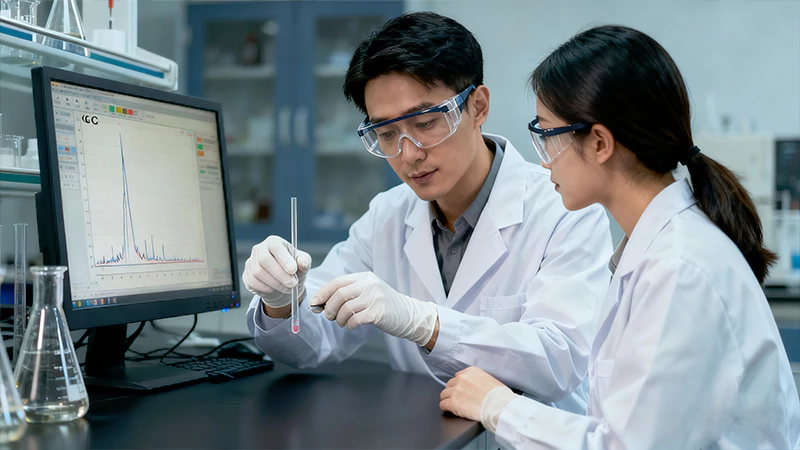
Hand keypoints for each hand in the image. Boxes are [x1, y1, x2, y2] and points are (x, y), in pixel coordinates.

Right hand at [242, 236, 311, 307]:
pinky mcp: (247, 274)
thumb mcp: (303, 264)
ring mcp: (251, 261)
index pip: (276, 247)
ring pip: (258, 272)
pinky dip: (266, 288)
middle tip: (293, 284)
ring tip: (287, 287)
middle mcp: (260, 249)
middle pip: (264, 260)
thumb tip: (302, 263)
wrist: (283, 283)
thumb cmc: (293, 269)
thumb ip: (304, 262)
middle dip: (280, 274)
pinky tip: (275, 288)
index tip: (293, 270)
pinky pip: (253, 282)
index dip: (284, 259)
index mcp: (274, 242)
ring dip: (275, 283)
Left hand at [310, 272, 437, 345]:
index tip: (314, 303)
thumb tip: (320, 303)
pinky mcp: (379, 312)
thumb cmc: (383, 305)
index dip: (322, 293)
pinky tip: (352, 326)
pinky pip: (355, 320)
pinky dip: (349, 325)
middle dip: (329, 308)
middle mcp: (370, 285)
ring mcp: (375, 298)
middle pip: (339, 295)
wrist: (408, 314)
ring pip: (345, 309)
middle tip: (329, 316)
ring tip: (342, 322)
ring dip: (339, 319)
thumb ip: (348, 294)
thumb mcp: (367, 292)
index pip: (337, 282)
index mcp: (364, 277)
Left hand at [440, 367, 507, 421]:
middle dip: (453, 392)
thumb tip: (474, 386)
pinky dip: (446, 408)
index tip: (462, 390)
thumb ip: (477, 380)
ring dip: (448, 400)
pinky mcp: (453, 402)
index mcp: (471, 371)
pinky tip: (450, 411)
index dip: (459, 385)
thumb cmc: (499, 396)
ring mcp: (456, 390)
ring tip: (454, 406)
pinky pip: (443, 405)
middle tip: (459, 399)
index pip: (458, 376)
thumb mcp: (489, 380)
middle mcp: (462, 378)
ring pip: (444, 394)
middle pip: (449, 385)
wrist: (500, 406)